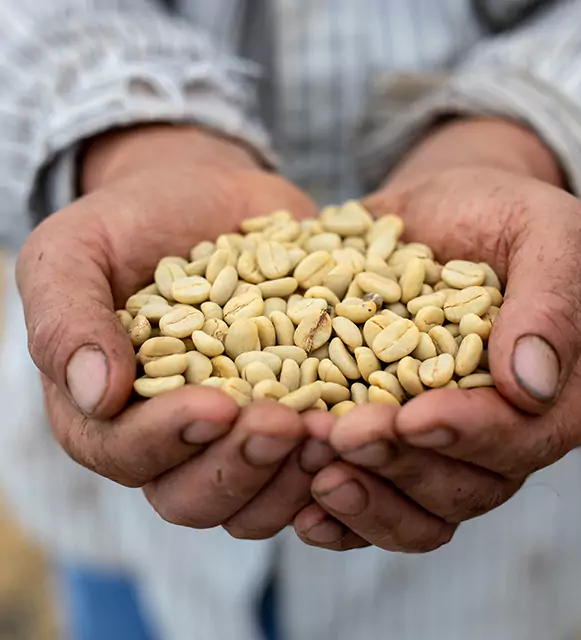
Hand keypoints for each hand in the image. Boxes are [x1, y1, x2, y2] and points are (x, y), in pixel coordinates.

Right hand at [17, 125, 324, 534]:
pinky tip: (366, 428)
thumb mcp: (75, 250)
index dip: (169, 438)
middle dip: (241, 467)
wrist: (203, 200)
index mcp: (108, 414)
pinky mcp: (289, 417)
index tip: (218, 403)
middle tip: (286, 424)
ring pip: (258, 500)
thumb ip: (68, 318)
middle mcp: (172, 441)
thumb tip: (96, 393)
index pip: (126, 454)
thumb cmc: (130, 223)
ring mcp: (236, 437)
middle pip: (196, 496)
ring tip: (332, 431)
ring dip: (295, 478)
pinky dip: (340, 461)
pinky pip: (312, 468)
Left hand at [294, 118, 580, 551]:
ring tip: (314, 468)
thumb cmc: (498, 214)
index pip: (526, 436)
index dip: (471, 433)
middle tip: (342, 434)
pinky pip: (376, 502)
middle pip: (465, 484)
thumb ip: (552, 299)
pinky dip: (341, 515)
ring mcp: (445, 447)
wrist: (438, 214)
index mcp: (560, 393)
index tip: (415, 414)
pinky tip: (304, 506)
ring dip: (366, 497)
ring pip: (418, 509)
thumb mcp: (546, 230)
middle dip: (402, 463)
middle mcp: (505, 434)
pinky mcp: (395, 445)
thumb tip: (534, 386)